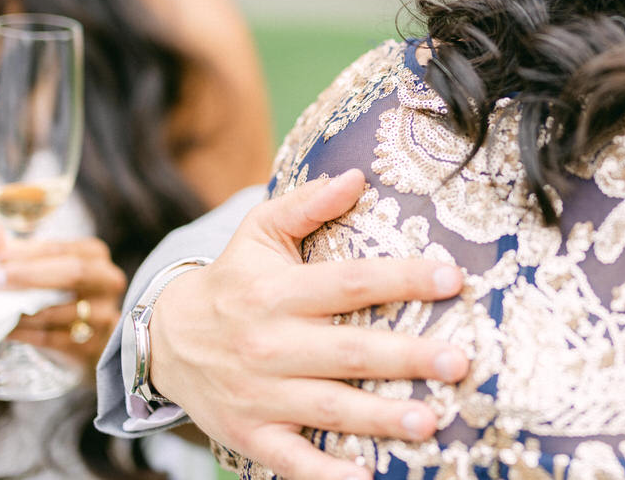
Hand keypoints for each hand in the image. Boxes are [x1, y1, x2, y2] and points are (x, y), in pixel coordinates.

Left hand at [0, 220, 126, 369]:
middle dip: (26, 275)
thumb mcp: (46, 269)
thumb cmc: (63, 295)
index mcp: (96, 255)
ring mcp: (104, 313)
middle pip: (72, 272)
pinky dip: (24, 334)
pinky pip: (52, 338)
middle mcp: (108, 280)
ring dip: (20, 310)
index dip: (25, 253)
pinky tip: (5, 330)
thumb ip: (21, 249)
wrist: (88, 338)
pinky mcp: (93, 344)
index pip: (61, 249)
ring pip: (58, 310)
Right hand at [149, 169, 468, 479]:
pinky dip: (325, 474)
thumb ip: (306, 204)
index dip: (404, 279)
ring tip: (430, 421)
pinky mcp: (252, 434)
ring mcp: (262, 394)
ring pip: (329, 407)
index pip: (352, 283)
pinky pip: (292, 460)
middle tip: (458, 362)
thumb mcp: (259, 232)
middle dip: (407, 357)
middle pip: (350, 351)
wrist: (165, 338)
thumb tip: (357, 175)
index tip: (453, 279)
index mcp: (280, 292)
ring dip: (380, 417)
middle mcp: (272, 344)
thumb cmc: (233, 279)